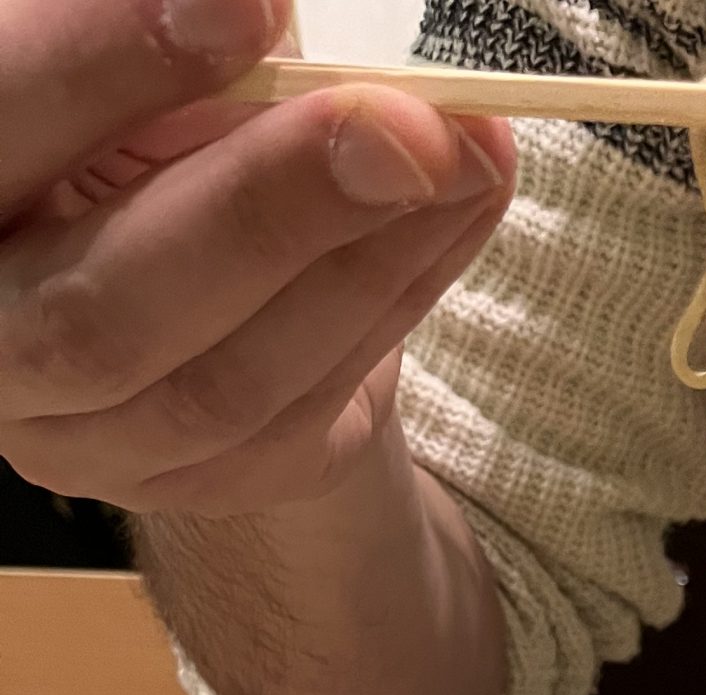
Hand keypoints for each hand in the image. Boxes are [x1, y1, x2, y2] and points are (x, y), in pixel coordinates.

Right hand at [0, 0, 514, 517]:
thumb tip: (255, 9)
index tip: (246, 6)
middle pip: (107, 314)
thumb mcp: (130, 70)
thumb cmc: (121, 130)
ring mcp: (84, 438)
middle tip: (403, 127)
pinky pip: (308, 410)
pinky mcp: (192, 481)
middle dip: (269, 209)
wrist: (171, 280)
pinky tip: (464, 208)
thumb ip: (164, 31)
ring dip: (370, 262)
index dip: (102, 68)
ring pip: (228, 383)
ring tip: (467, 152)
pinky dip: (400, 297)